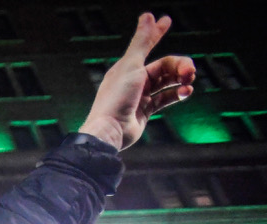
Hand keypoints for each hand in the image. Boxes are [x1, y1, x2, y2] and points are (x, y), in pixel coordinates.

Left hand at [79, 13, 195, 149]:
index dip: (156, 33)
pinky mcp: (145, 111)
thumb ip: (143, 42)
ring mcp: (139, 96)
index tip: (167, 20)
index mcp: (126, 68)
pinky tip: (187, 92)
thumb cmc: (116, 98)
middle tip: (191, 71)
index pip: (146, 46)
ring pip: (167, 82)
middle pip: (164, 67)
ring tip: (190, 81)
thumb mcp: (131, 66)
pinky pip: (166, 99)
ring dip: (181, 79)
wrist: (110, 131)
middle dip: (180, 66)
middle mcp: (133, 81)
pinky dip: (178, 94)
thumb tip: (148, 15)